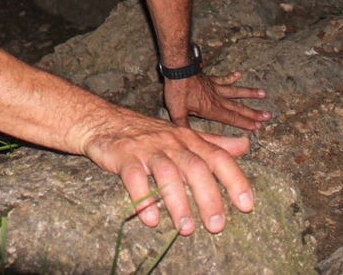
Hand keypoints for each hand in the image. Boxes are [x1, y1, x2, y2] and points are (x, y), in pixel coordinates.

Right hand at [83, 108, 253, 234]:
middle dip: (208, 198)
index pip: (218, 157)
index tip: (246, 206)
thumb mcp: (182, 136)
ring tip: (185, 229)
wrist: (103, 121)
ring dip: (178, 202)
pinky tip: (150, 219)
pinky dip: (143, 198)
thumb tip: (245, 145)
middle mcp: (171, 143)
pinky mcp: (123, 156)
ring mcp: (146, 148)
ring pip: (167, 173)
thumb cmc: (147, 134)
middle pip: (195, 168)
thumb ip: (213, 143)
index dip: (235, 180)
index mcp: (188, 140)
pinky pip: (135, 177)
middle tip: (216, 226)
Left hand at [165, 71, 270, 130]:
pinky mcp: (210, 79)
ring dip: (249, 93)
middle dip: (254, 113)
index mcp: (212, 109)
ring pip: (236, 92)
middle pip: (238, 108)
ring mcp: (215, 88)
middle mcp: (218, 99)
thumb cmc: (177, 92)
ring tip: (264, 93)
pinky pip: (223, 78)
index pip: (232, 119)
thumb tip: (188, 139)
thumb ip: (184, 126)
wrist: (177, 71)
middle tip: (268, 116)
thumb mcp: (178, 112)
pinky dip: (231, 77)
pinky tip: (239, 74)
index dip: (246, 123)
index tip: (259, 126)